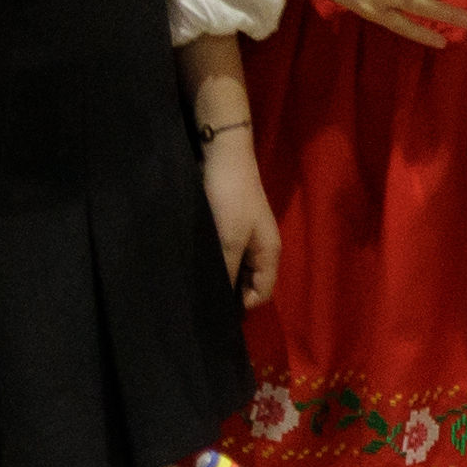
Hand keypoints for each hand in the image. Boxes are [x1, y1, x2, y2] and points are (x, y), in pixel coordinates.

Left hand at [202, 125, 280, 306]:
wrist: (223, 156)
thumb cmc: (231, 199)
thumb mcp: (228, 241)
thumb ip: (226, 274)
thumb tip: (218, 304)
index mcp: (269, 254)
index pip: (262, 295)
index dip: (242, 306)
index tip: (216, 310)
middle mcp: (260, 249)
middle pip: (250, 284)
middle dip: (230, 293)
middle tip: (203, 299)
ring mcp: (246, 237)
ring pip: (235, 269)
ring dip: (221, 276)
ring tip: (197, 283)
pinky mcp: (230, 226)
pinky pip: (225, 254)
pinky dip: (214, 261)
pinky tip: (197, 263)